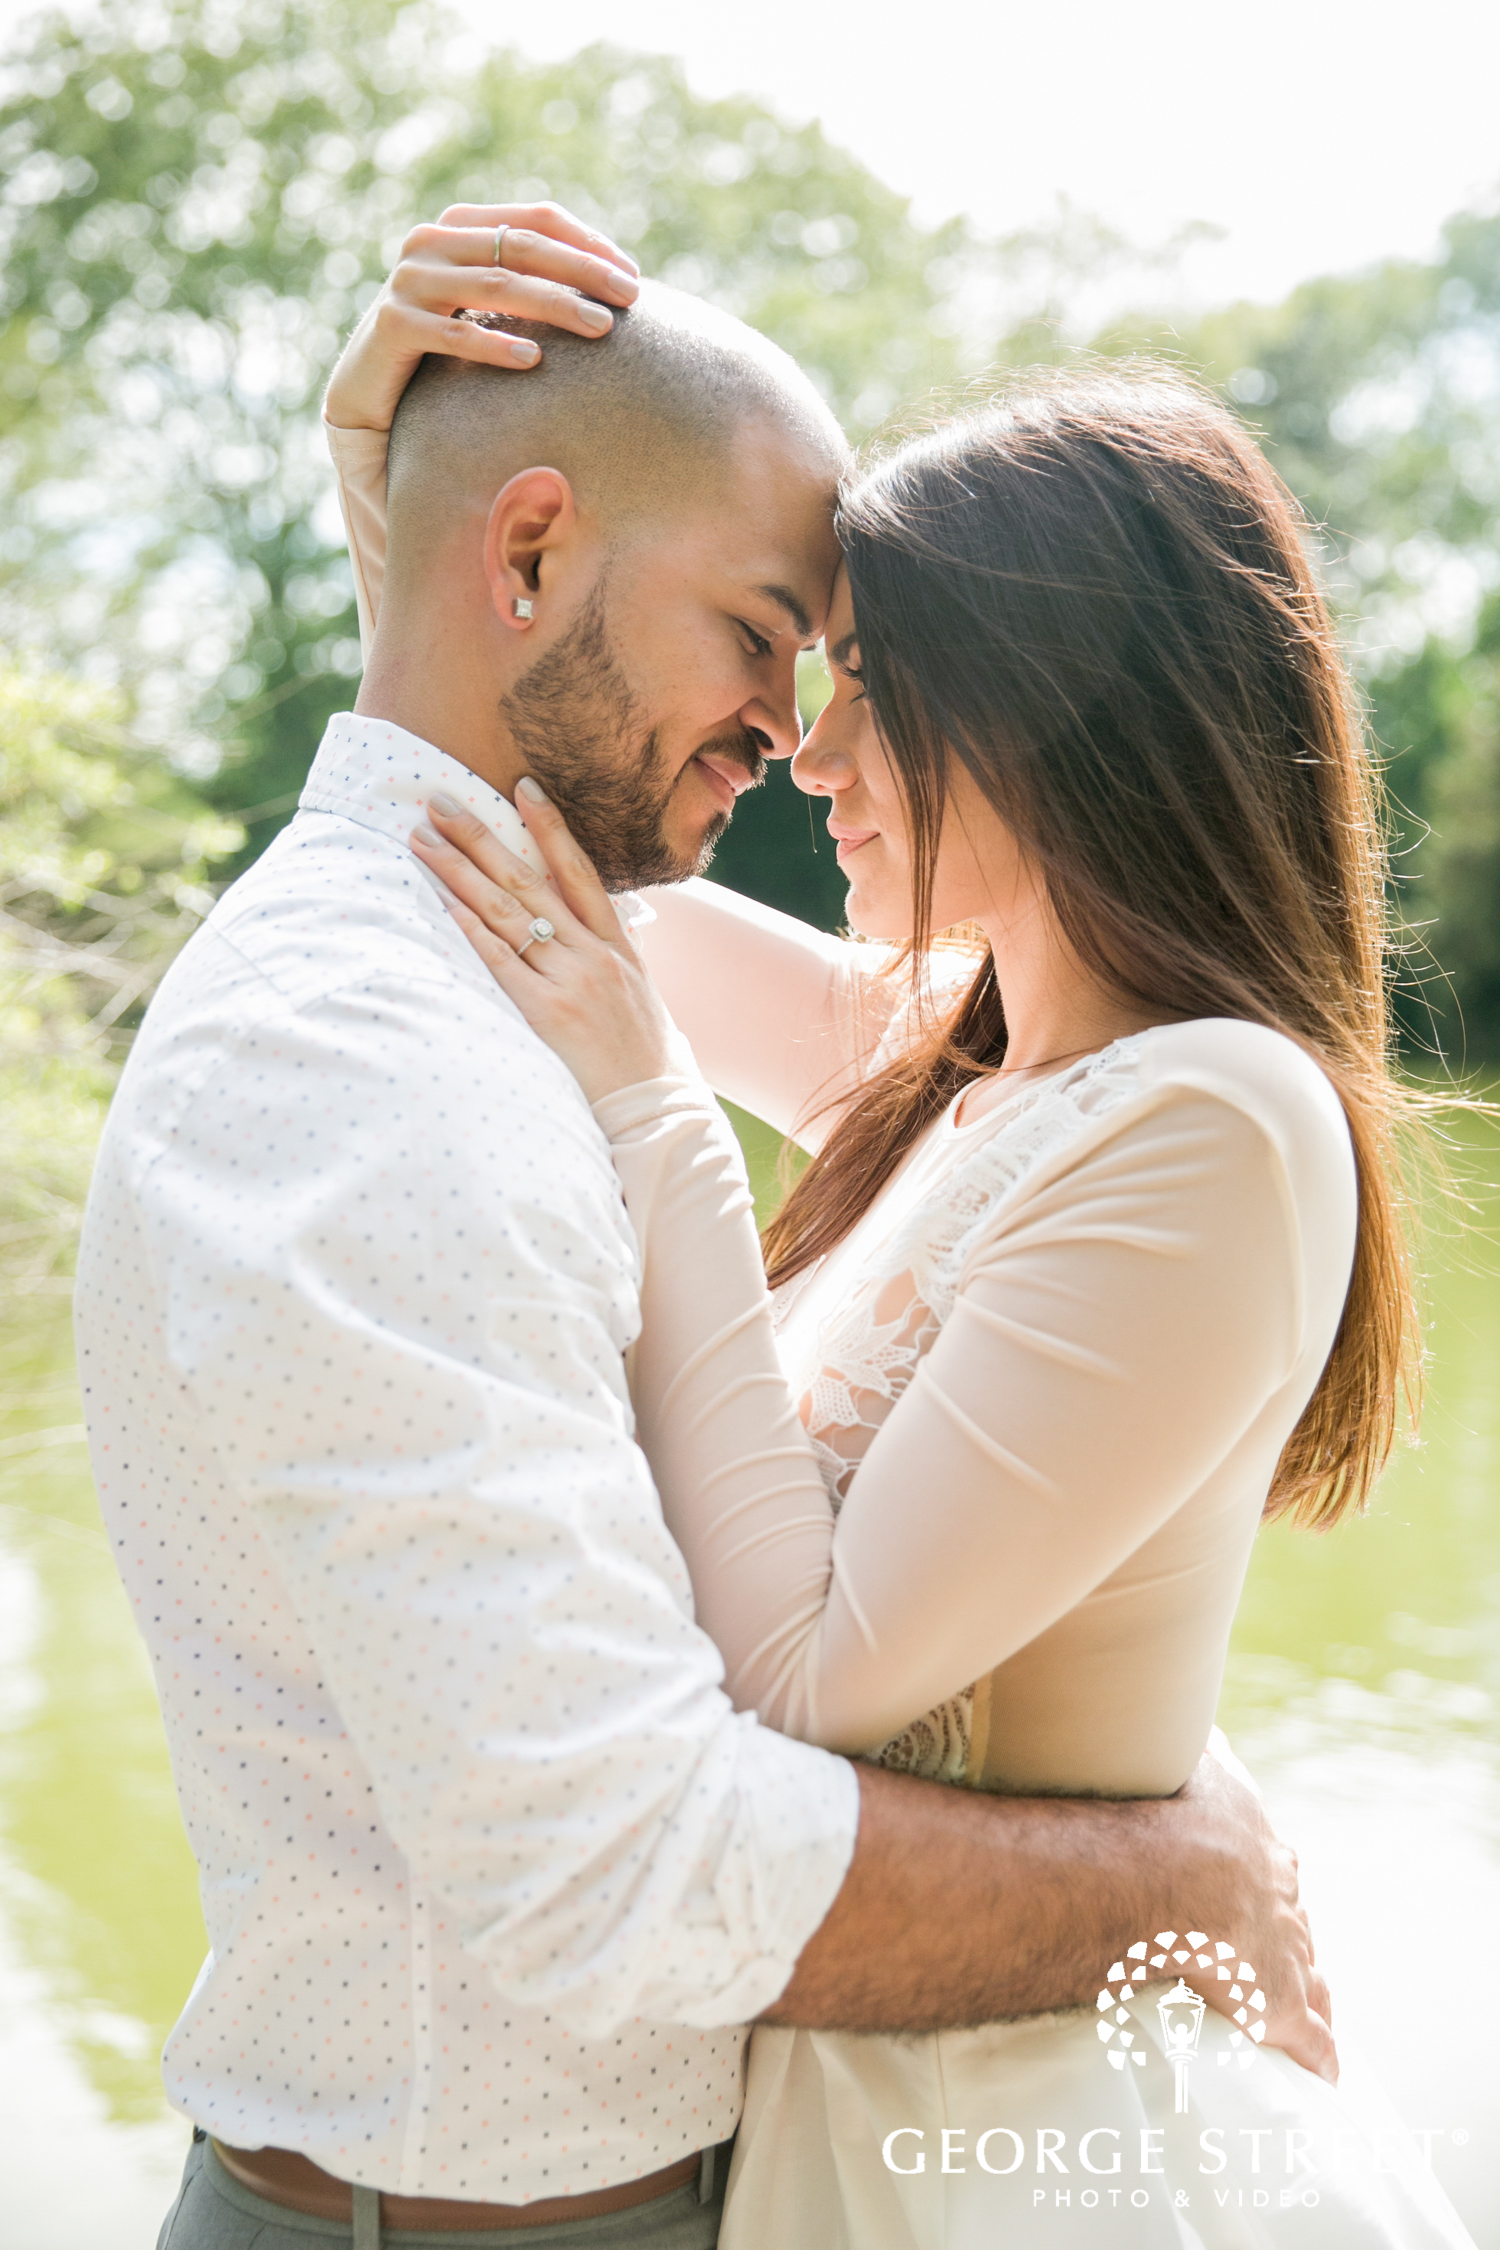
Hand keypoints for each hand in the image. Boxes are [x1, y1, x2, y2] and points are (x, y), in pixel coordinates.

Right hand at [324, 201, 640, 431]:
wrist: (370, 385)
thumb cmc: (445, 344)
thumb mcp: (487, 303)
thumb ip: (530, 282)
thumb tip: (617, 284)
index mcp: (461, 225)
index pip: (536, 219)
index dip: (588, 242)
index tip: (633, 276)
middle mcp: (431, 242)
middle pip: (522, 246)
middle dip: (583, 270)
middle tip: (631, 298)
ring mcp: (410, 281)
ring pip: (495, 285)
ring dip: (554, 305)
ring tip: (601, 329)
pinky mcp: (393, 325)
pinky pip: (454, 335)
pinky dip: (495, 345)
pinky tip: (533, 359)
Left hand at [411, 782, 677, 1103]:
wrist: (656, 1111)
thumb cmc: (644, 1060)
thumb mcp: (638, 996)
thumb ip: (609, 956)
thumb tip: (586, 926)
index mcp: (619, 947)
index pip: (581, 871)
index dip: (551, 826)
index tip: (522, 786)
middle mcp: (595, 955)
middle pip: (529, 880)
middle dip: (480, 836)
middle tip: (439, 801)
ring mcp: (572, 982)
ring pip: (507, 913)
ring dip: (460, 872)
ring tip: (422, 842)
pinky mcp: (547, 1015)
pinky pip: (502, 963)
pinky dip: (471, 929)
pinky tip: (442, 902)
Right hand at [1174, 1749, 1336, 2082]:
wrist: (1180, 1873)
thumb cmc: (1169, 1816)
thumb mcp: (1188, 1761)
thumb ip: (1193, 1745)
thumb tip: (1194, 1722)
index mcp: (1258, 1845)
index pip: (1271, 1865)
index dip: (1262, 1878)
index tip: (1256, 1886)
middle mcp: (1281, 1896)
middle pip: (1294, 1918)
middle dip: (1286, 1931)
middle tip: (1270, 1948)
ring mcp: (1286, 1951)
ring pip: (1308, 1973)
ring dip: (1308, 1987)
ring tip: (1306, 2001)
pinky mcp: (1282, 2005)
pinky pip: (1310, 2035)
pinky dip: (1318, 2051)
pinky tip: (1324, 2067)